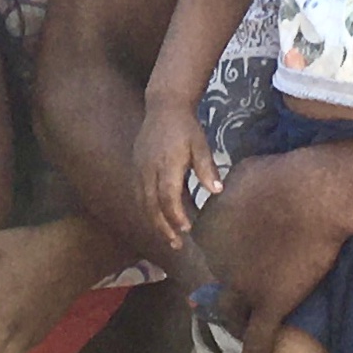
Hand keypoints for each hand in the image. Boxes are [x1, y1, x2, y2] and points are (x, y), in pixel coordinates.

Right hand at [134, 98, 220, 252]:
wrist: (163, 107)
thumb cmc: (186, 127)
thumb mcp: (200, 145)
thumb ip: (206, 168)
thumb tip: (217, 191)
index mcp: (166, 164)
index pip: (168, 196)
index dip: (175, 215)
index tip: (186, 229)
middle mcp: (148, 169)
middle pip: (151, 205)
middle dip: (163, 227)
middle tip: (176, 244)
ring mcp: (139, 169)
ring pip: (143, 203)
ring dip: (155, 222)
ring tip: (169, 238)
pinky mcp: (136, 168)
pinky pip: (139, 195)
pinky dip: (148, 210)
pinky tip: (159, 219)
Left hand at [188, 149, 347, 352]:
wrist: (313, 194)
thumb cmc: (283, 175)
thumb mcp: (244, 172)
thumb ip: (232, 188)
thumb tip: (231, 187)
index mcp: (208, 230)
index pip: (209, 249)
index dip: (225, 255)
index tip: (236, 256)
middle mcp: (218, 263)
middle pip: (220, 283)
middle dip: (229, 289)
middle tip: (240, 296)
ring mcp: (243, 287)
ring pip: (233, 315)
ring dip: (237, 325)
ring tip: (242, 333)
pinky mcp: (271, 304)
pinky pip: (258, 339)